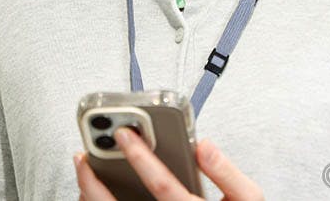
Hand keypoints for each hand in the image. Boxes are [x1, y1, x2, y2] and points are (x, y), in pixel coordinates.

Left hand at [74, 126, 263, 199]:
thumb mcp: (247, 199)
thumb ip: (226, 172)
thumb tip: (204, 146)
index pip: (162, 184)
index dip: (141, 156)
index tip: (124, 134)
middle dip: (96, 181)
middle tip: (83, 155)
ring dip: (91, 197)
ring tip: (83, 173)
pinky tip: (93, 195)